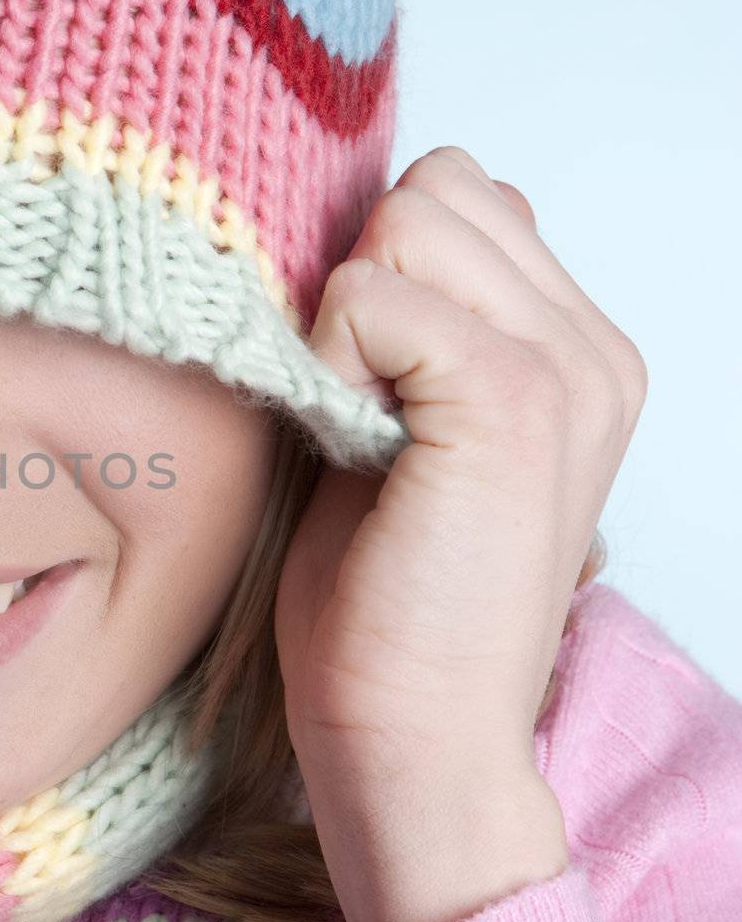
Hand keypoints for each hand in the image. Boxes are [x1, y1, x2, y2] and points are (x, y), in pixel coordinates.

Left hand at [274, 146, 647, 921]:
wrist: (412, 733)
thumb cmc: (386, 602)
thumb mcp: (402, 434)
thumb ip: (413, 328)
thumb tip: (362, 234)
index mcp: (574, 351)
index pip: (466, 196)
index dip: (381, 271)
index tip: (363, 382)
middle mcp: (590, 347)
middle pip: (438, 188)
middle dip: (365, 279)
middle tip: (356, 405)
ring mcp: (565, 367)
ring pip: (408, 219)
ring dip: (345, 317)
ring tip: (357, 426)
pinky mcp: (511, 397)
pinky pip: (374, 294)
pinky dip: (330, 356)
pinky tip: (349, 442)